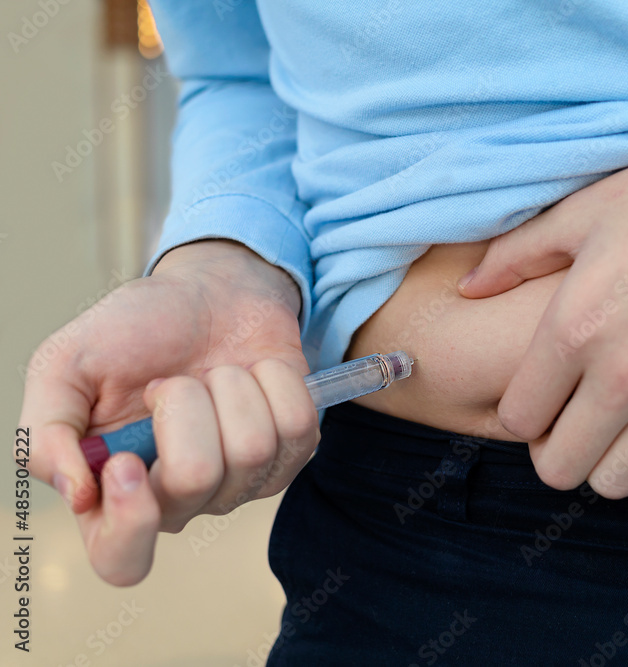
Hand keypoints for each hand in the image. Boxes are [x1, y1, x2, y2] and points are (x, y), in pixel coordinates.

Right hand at [17, 239, 319, 584]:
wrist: (209, 290)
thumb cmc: (137, 329)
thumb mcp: (65, 364)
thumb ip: (46, 430)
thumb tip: (76, 492)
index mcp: (114, 493)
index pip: (123, 560)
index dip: (131, 523)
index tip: (128, 462)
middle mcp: (181, 500)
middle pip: (195, 482)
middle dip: (184, 404)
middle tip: (171, 380)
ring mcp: (242, 481)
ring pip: (252, 450)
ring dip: (231, 387)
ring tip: (214, 373)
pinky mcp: (292, 453)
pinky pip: (299, 427)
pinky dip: (275, 381)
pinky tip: (254, 374)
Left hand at [458, 55, 627, 497]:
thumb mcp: (581, 213)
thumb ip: (514, 257)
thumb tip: (469, 288)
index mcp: (576, 328)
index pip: (517, 418)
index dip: (517, 409)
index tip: (534, 388)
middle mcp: (624, 375)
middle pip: (560, 469)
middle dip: (550, 449)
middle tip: (563, 413)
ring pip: (617, 482)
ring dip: (603, 458)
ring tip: (609, 418)